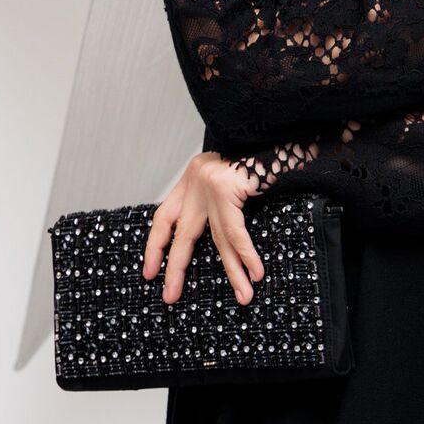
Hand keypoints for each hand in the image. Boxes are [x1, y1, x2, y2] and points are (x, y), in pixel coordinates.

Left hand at [142, 150, 265, 304]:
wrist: (272, 127)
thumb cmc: (259, 150)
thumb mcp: (229, 172)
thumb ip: (219, 198)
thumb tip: (225, 238)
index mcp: (192, 177)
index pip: (164, 218)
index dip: (156, 246)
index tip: (150, 272)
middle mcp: (196, 180)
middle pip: (183, 234)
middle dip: (176, 269)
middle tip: (170, 296)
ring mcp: (209, 184)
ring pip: (218, 239)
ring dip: (232, 272)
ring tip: (242, 296)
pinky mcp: (224, 188)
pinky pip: (236, 232)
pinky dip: (246, 255)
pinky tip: (254, 273)